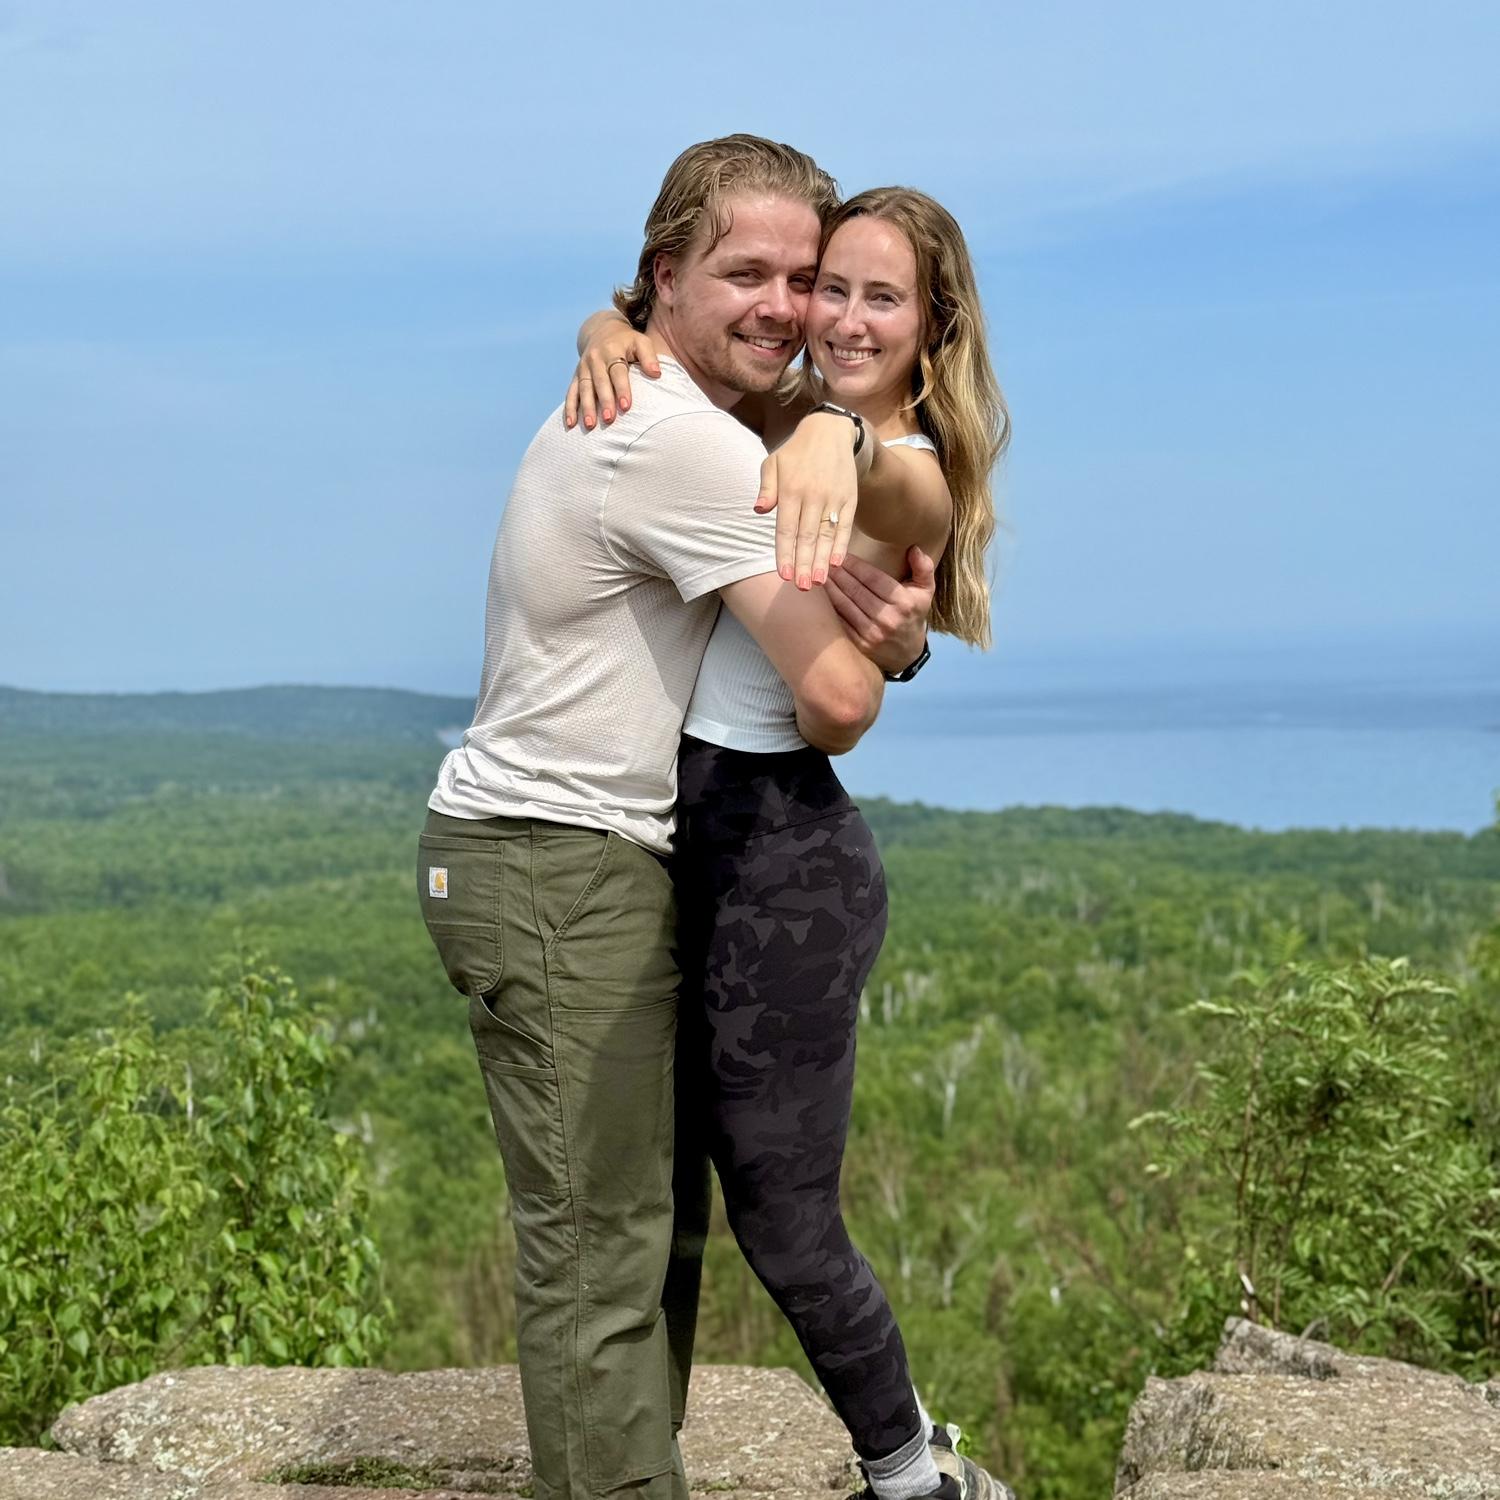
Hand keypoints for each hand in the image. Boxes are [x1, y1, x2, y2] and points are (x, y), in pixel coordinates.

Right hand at [565, 320, 659, 429]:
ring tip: (590, 425)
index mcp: (612, 350)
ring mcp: (583, 367)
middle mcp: (595, 358)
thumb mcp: (641, 342)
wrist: (602, 331)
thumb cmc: (627, 342)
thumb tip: (657, 373)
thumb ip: (649, 356)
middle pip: (599, 381)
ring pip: (584, 388)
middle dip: (604, 401)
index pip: (617, 371)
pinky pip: (571, 392)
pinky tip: (571, 424)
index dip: (622, 388)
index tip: (626, 407)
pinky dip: (570, 408)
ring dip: (586, 407)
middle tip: (609, 420)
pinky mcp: (576, 376)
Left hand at [754, 412, 858, 589]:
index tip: (784, 575)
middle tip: (802, 587)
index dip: (785, 553)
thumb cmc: (795, 453)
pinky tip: (838, 563)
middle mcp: (813, 495)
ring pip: (827, 534)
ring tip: (819, 582)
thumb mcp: (773, 463)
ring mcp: (833, 498)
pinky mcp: (849, 499)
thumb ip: (766, 488)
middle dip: (805, 564)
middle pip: (807, 536)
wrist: (831, 432)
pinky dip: (842, 544)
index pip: (786, 528)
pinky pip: (845, 525)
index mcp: (791, 489)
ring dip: (823, 560)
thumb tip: (759, 510)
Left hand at [825, 546, 935, 676]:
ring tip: (818, 574)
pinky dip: (828, 608)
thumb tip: (914, 548)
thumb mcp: (925, 591)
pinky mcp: (859, 644)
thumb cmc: (913, 614)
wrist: (908, 653)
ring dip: (829, 588)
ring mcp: (872, 634)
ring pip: (844, 605)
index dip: (855, 565)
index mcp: (903, 602)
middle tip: (823, 559)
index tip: (841, 554)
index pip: (873, 578)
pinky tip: (819, 597)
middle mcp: (888, 619)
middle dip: (838, 573)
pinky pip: (840, 622)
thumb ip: (924, 568)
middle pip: (856, 591)